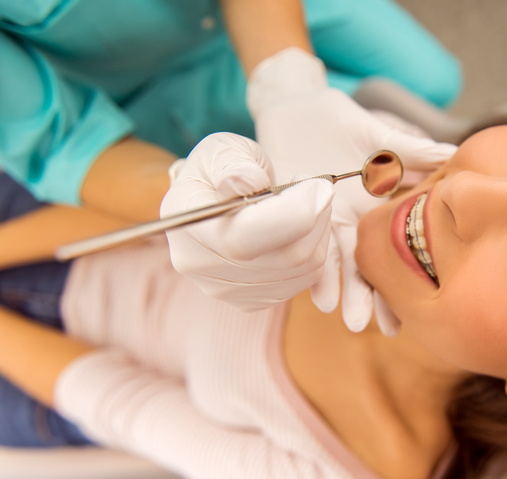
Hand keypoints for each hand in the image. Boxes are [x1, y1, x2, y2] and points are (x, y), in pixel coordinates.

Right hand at [161, 133, 333, 310]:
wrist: (214, 199)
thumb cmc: (222, 168)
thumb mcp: (223, 150)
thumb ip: (233, 163)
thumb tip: (249, 183)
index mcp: (186, 223)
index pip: (245, 237)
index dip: (295, 212)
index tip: (319, 185)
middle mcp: (199, 265)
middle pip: (285, 257)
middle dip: (317, 217)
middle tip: (318, 188)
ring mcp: (225, 290)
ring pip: (303, 269)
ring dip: (320, 232)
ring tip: (307, 203)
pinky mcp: (250, 300)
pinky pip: (305, 280)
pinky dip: (315, 250)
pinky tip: (301, 228)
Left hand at [248, 48, 456, 332]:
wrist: (295, 105)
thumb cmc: (340, 121)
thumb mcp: (383, 138)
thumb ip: (417, 152)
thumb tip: (459, 156)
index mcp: (374, 211)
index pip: (392, 253)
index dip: (402, 284)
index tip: (416, 315)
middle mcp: (348, 223)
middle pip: (363, 268)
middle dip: (369, 299)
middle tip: (378, 328)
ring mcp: (319, 220)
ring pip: (334, 263)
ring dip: (341, 292)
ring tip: (346, 318)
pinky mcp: (291, 211)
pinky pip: (302, 243)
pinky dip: (311, 269)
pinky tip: (320, 296)